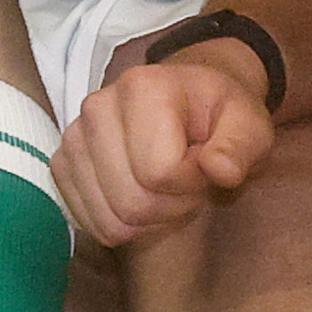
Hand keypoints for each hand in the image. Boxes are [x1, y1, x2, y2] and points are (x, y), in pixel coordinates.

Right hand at [52, 32, 280, 249]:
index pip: (160, 172)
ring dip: (146, 219)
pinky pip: (87, 219)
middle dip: (170, 207)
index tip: (206, 166)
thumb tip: (220, 171)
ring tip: (164, 189)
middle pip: (131, 201)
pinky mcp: (62, 161)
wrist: (187, 99)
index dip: (192, 184)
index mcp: (143, 88)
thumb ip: (240, 147)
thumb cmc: (220, 115)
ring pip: (109, 217)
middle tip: (187, 184)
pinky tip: (139, 197)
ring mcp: (72, 136)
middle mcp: (96, 107)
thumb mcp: (250, 125)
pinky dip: (119, 223)